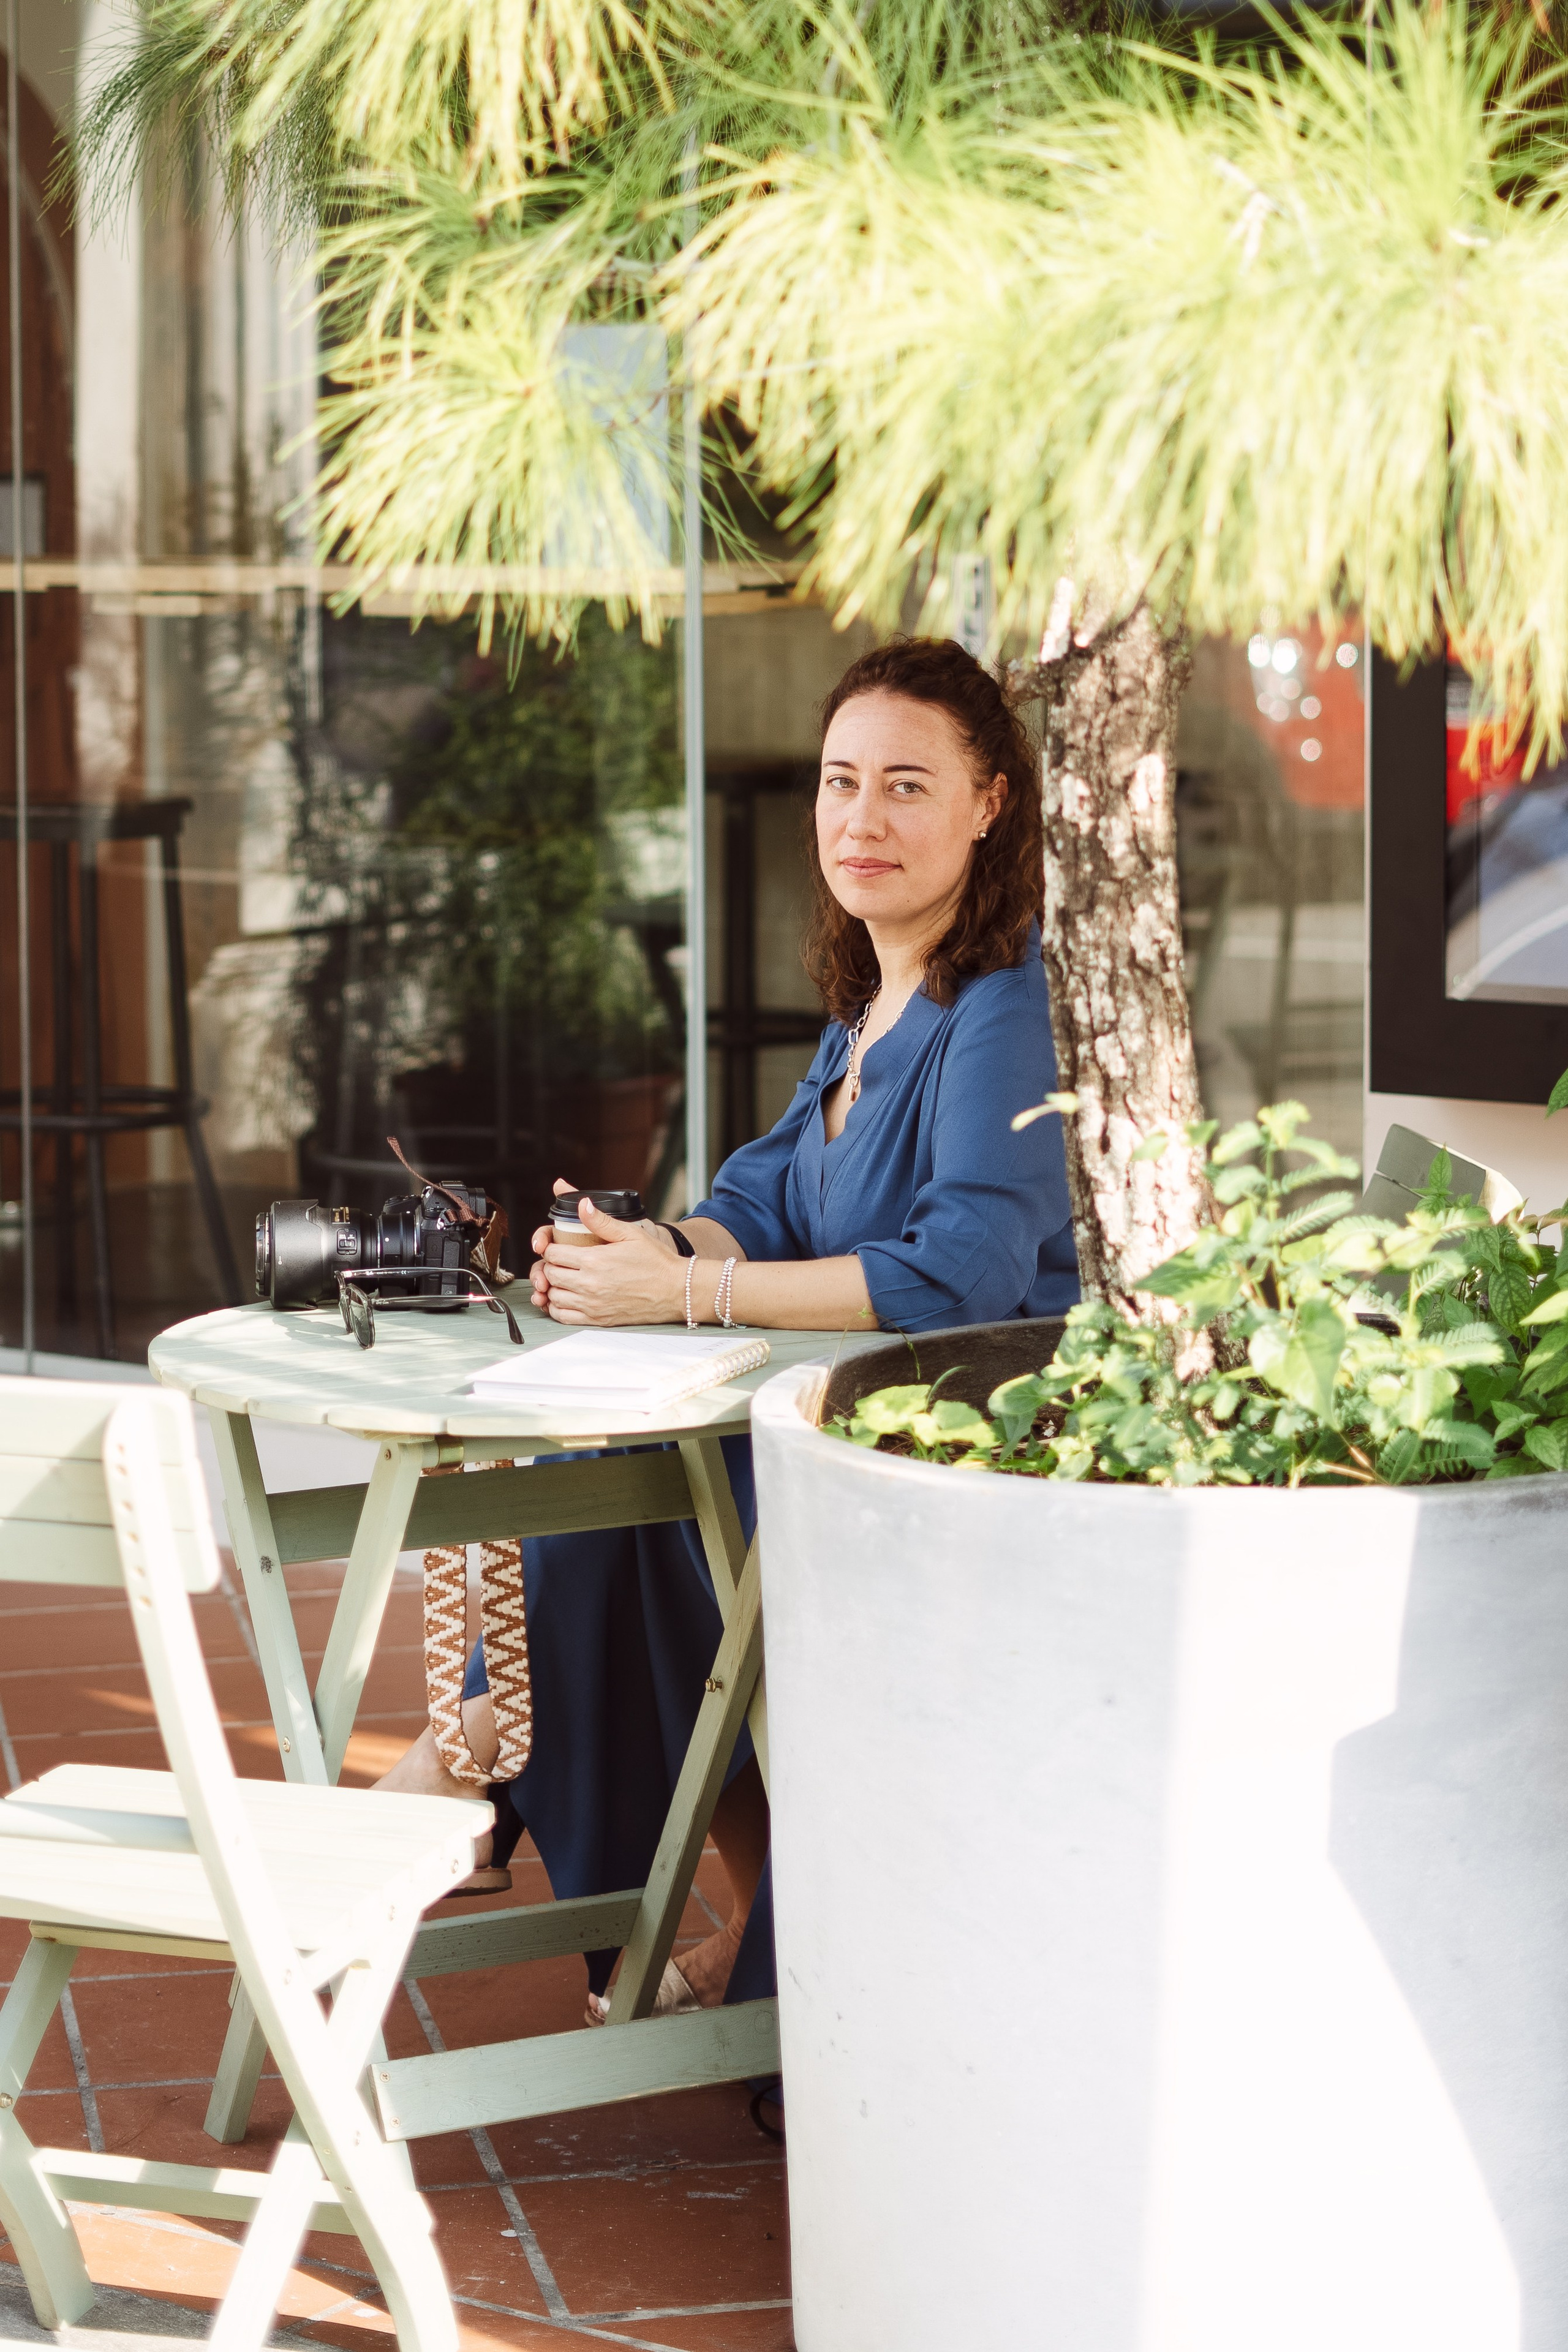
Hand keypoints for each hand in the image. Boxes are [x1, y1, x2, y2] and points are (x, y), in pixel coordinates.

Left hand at [533, 1189, 683, 1324]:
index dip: (550, 1248)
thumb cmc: (657, 1262)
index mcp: (594, 1260)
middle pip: (550, 1274)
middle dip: (550, 1266)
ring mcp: (593, 1304)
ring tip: (563, 1279)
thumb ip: (601, 1220)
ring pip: (554, 1296)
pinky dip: (558, 1308)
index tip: (557, 1247)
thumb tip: (582, 1204)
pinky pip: (564, 1316)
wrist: (676, 1291)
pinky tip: (565, 1299)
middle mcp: (589, 1284)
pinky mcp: (598, 1319)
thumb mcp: (630, 1233)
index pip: (553, 1253)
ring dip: (553, 1287)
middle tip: (559, 1262)